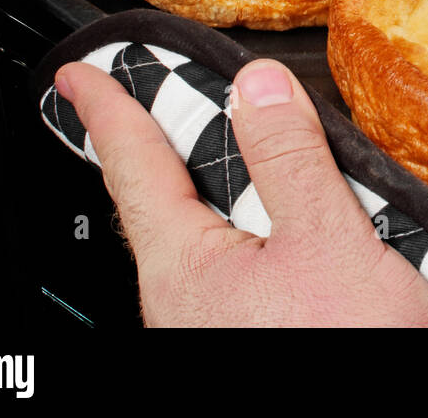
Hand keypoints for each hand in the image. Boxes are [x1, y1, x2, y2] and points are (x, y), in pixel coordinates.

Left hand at [55, 57, 427, 327]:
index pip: (135, 166)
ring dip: (205, 193)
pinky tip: (276, 230)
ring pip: (199, 240)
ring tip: (211, 160)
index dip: (108, 110)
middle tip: (126, 108)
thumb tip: (258, 87)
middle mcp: (186, 302)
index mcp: (188, 266)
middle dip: (149, 152)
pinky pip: (232, 268)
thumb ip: (290, 161)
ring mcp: (214, 325)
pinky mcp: (250, 335)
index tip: (79, 77)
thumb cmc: (348, 350)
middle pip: (157, 205)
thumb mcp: (327, 241)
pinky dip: (240, 231)